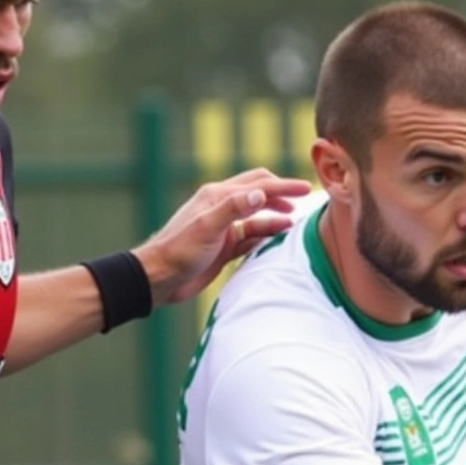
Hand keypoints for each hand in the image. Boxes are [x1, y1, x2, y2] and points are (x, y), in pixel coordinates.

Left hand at [133, 168, 311, 304]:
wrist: (160, 278)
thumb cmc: (178, 251)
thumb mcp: (207, 227)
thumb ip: (234, 209)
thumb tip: (261, 193)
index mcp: (217, 196)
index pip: (258, 185)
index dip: (283, 186)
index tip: (306, 189)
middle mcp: (222, 208)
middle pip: (258, 194)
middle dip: (281, 195)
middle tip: (305, 199)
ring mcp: (224, 228)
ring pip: (256, 218)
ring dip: (275, 218)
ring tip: (295, 224)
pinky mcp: (224, 247)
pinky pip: (250, 238)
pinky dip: (265, 236)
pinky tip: (278, 240)